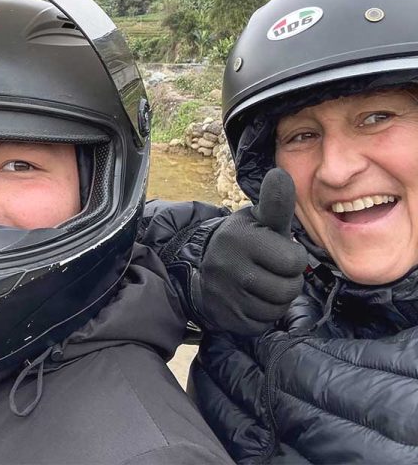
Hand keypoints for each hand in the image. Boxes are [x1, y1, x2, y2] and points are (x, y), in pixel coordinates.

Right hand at [192, 168, 307, 334]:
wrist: (202, 268)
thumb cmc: (244, 241)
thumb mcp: (258, 220)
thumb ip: (275, 203)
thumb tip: (280, 172)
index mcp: (240, 237)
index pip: (294, 261)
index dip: (291, 258)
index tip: (276, 251)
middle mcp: (227, 265)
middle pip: (288, 288)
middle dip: (287, 281)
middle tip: (271, 271)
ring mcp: (224, 293)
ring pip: (276, 308)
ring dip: (276, 299)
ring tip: (262, 284)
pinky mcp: (224, 317)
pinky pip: (262, 323)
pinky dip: (262, 314)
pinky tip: (251, 299)